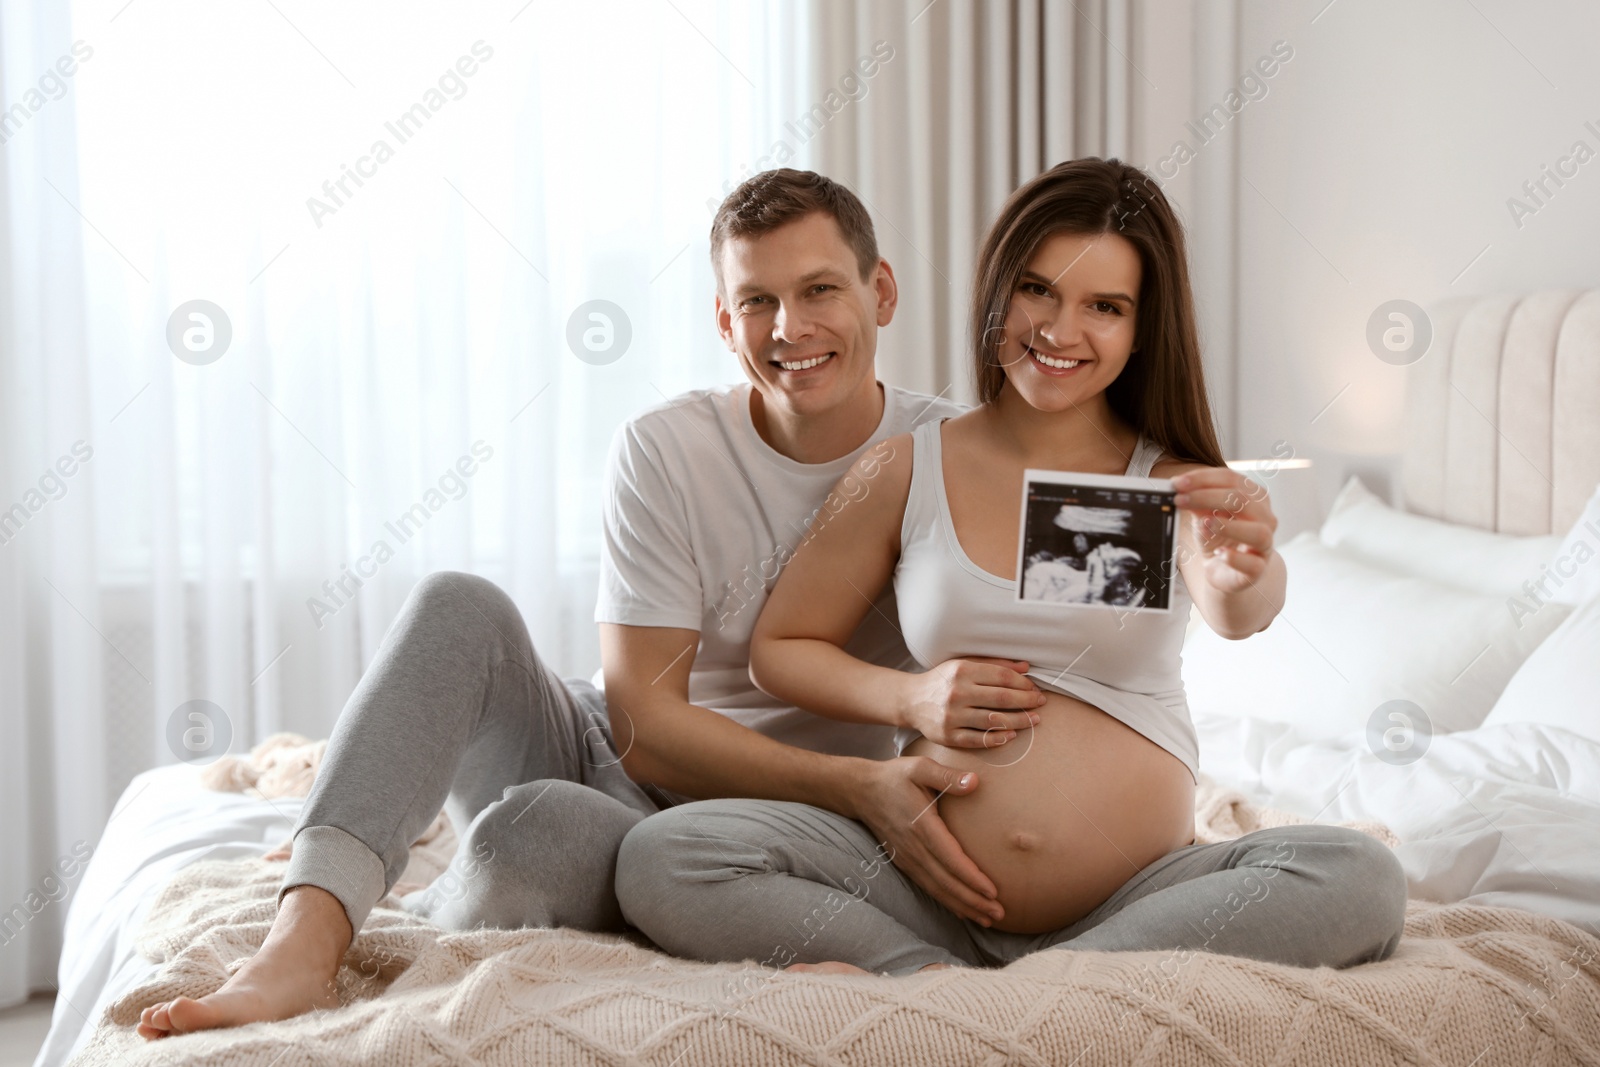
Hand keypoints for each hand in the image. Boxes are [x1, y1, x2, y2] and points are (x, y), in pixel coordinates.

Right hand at [852, 756, 1004, 925]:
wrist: (861, 791)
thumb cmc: (895, 777)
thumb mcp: (920, 767)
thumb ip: (947, 776)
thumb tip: (975, 782)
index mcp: (921, 826)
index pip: (950, 858)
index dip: (971, 877)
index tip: (993, 891)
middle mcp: (914, 848)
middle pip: (946, 882)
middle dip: (973, 900)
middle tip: (999, 913)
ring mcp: (907, 858)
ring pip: (937, 889)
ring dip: (963, 906)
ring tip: (987, 919)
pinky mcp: (904, 862)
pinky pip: (928, 887)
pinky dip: (947, 902)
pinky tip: (963, 911)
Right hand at [898, 657, 1043, 747]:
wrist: (911, 701)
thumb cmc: (942, 681)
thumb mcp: (963, 665)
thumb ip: (994, 664)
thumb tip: (1025, 667)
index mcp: (962, 671)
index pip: (1002, 677)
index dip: (1023, 683)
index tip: (1034, 688)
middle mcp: (957, 693)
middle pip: (1002, 698)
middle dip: (1027, 701)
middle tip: (1041, 703)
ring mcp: (952, 716)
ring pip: (994, 721)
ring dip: (1019, 721)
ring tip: (1034, 720)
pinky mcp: (949, 736)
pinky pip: (979, 740)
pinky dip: (998, 738)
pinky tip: (1012, 735)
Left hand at [1172, 468, 1278, 594]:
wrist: (1226, 570)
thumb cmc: (1218, 538)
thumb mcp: (1204, 516)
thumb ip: (1196, 503)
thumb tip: (1179, 491)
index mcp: (1254, 497)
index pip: (1231, 479)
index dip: (1203, 479)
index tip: (1177, 483)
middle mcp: (1265, 518)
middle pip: (1242, 500)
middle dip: (1206, 497)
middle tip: (1180, 500)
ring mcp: (1265, 545)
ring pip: (1258, 532)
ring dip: (1228, 527)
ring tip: (1204, 524)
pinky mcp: (1258, 569)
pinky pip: (1253, 564)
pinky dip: (1235, 558)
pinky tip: (1219, 553)